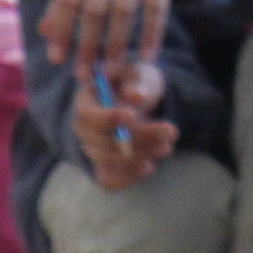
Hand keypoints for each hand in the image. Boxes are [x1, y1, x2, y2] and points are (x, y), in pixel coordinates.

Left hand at [38, 0, 187, 80]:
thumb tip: (43, 31)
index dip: (61, 29)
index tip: (57, 58)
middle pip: (94, 10)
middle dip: (87, 45)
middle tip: (82, 75)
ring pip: (123, 12)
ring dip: (116, 44)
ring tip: (112, 72)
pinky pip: (156, 9)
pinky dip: (152, 34)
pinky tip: (147, 56)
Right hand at [71, 57, 176, 188]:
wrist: (137, 102)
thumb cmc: (134, 83)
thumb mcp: (137, 73)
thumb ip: (136, 80)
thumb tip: (136, 96)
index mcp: (85, 100)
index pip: (86, 115)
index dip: (107, 118)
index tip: (132, 115)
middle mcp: (82, 128)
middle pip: (102, 140)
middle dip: (138, 138)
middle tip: (170, 131)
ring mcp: (91, 149)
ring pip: (108, 160)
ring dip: (139, 156)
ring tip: (166, 147)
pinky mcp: (103, 166)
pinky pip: (108, 180)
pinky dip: (127, 177)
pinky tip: (149, 167)